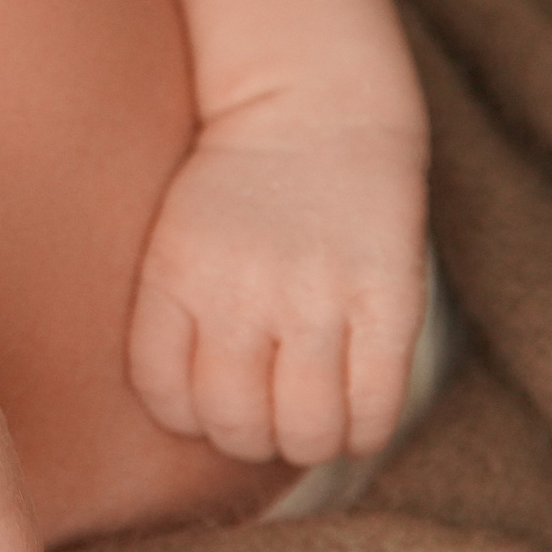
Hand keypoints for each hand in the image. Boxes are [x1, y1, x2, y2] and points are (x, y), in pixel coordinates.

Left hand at [125, 116, 428, 465]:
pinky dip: (361, 432)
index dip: (186, 416)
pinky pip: (374, 409)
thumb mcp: (172, 239)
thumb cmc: (235, 190)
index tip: (205, 400)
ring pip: (306, 430)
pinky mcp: (387, 300)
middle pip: (235, 424)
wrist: (314, 109)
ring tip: (306, 419)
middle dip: (245, 437)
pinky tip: (353, 416)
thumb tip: (186, 421)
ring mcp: (316, 296)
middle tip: (261, 416)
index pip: (164, 396)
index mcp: (175, 274)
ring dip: (304, 442)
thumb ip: (172, 318)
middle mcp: (240, 291)